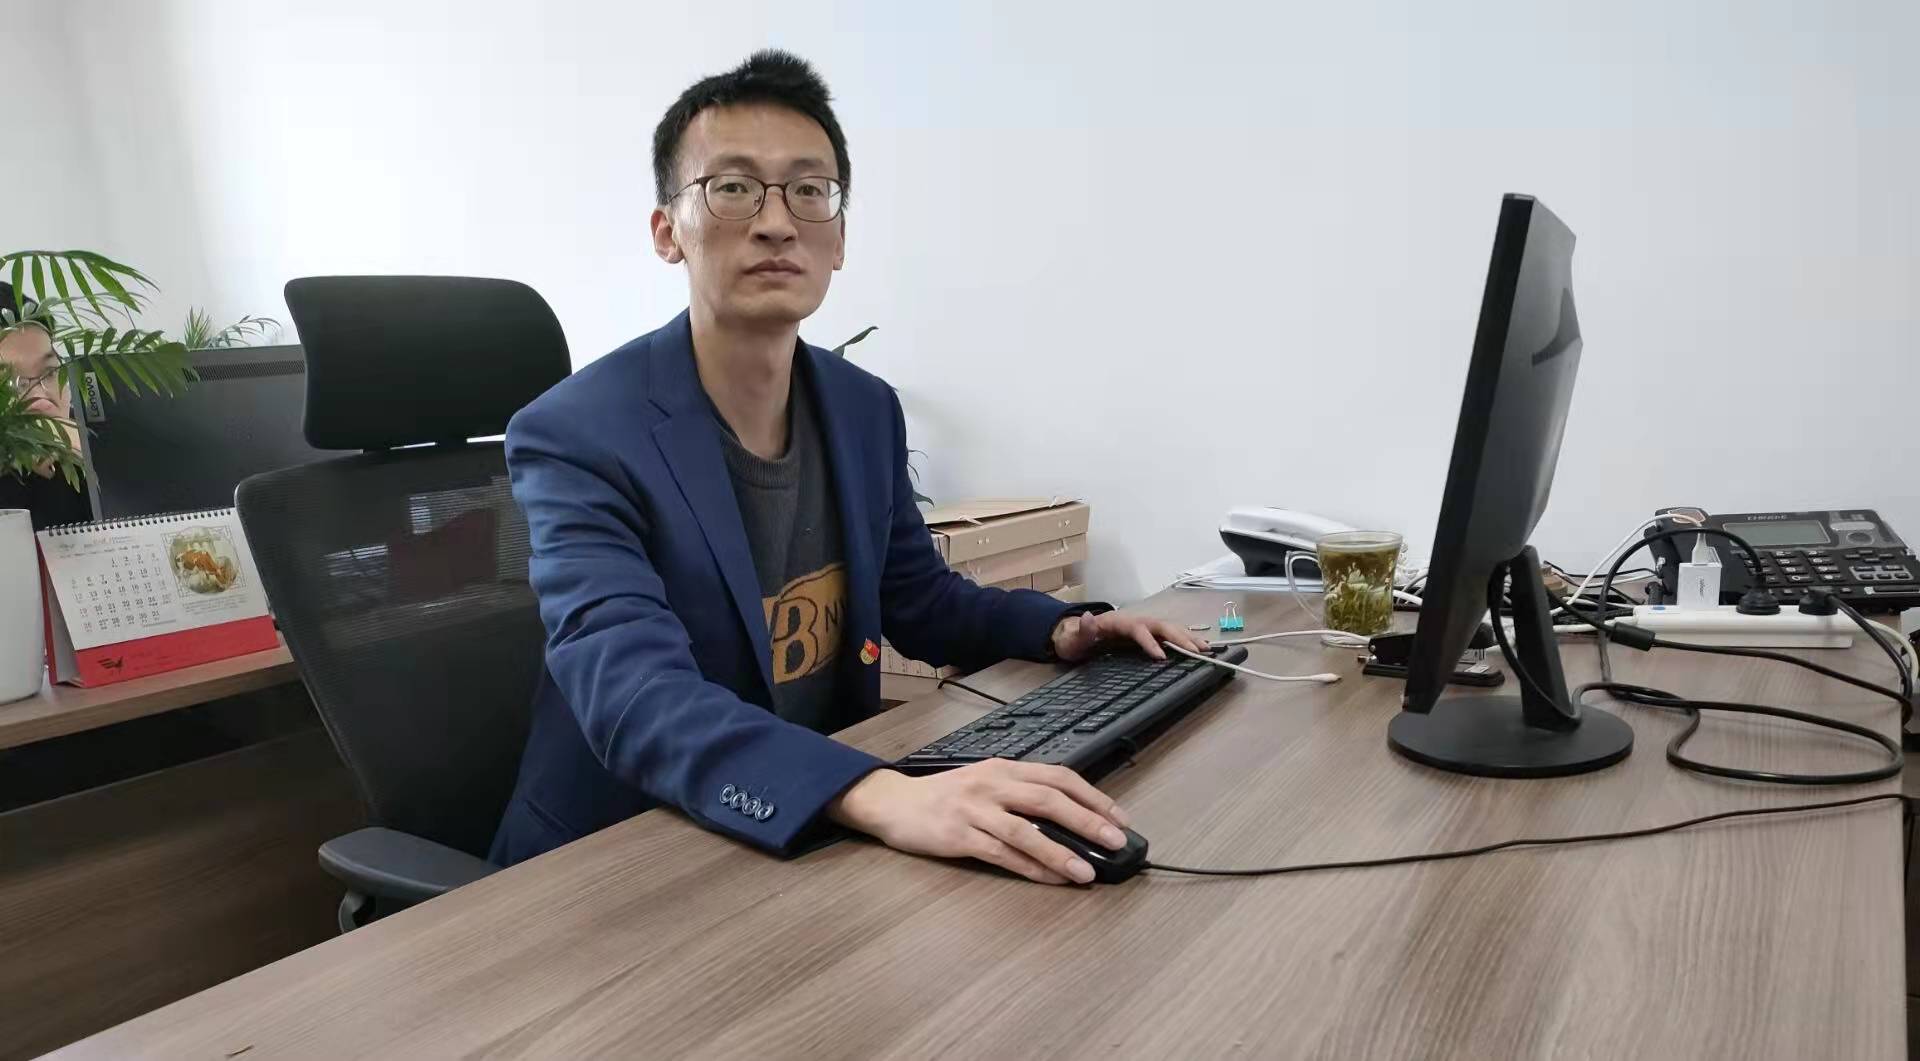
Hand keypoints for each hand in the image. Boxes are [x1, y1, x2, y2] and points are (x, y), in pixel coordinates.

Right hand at [828, 761, 1131, 884]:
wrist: (893, 803)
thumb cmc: (945, 797)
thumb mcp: (985, 782)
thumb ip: (1020, 794)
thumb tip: (1070, 818)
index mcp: (1003, 768)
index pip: (1058, 776)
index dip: (1092, 796)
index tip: (1118, 816)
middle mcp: (992, 784)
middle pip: (1048, 799)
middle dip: (1087, 820)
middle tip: (1115, 840)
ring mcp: (974, 810)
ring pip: (1026, 831)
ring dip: (1061, 852)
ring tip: (1088, 872)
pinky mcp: (958, 836)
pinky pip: (1001, 854)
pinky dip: (1030, 868)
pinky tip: (1051, 880)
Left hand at [1051, 609, 1207, 662]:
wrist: (1075, 634)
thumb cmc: (1075, 639)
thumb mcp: (1074, 638)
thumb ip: (1082, 631)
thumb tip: (1087, 618)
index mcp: (1118, 622)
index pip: (1138, 629)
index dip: (1150, 641)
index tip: (1161, 656)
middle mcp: (1134, 621)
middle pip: (1160, 625)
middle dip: (1179, 637)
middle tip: (1197, 651)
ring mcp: (1141, 625)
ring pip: (1168, 628)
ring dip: (1188, 637)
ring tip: (1206, 649)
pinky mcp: (1146, 633)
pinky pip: (1168, 634)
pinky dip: (1184, 639)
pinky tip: (1198, 647)